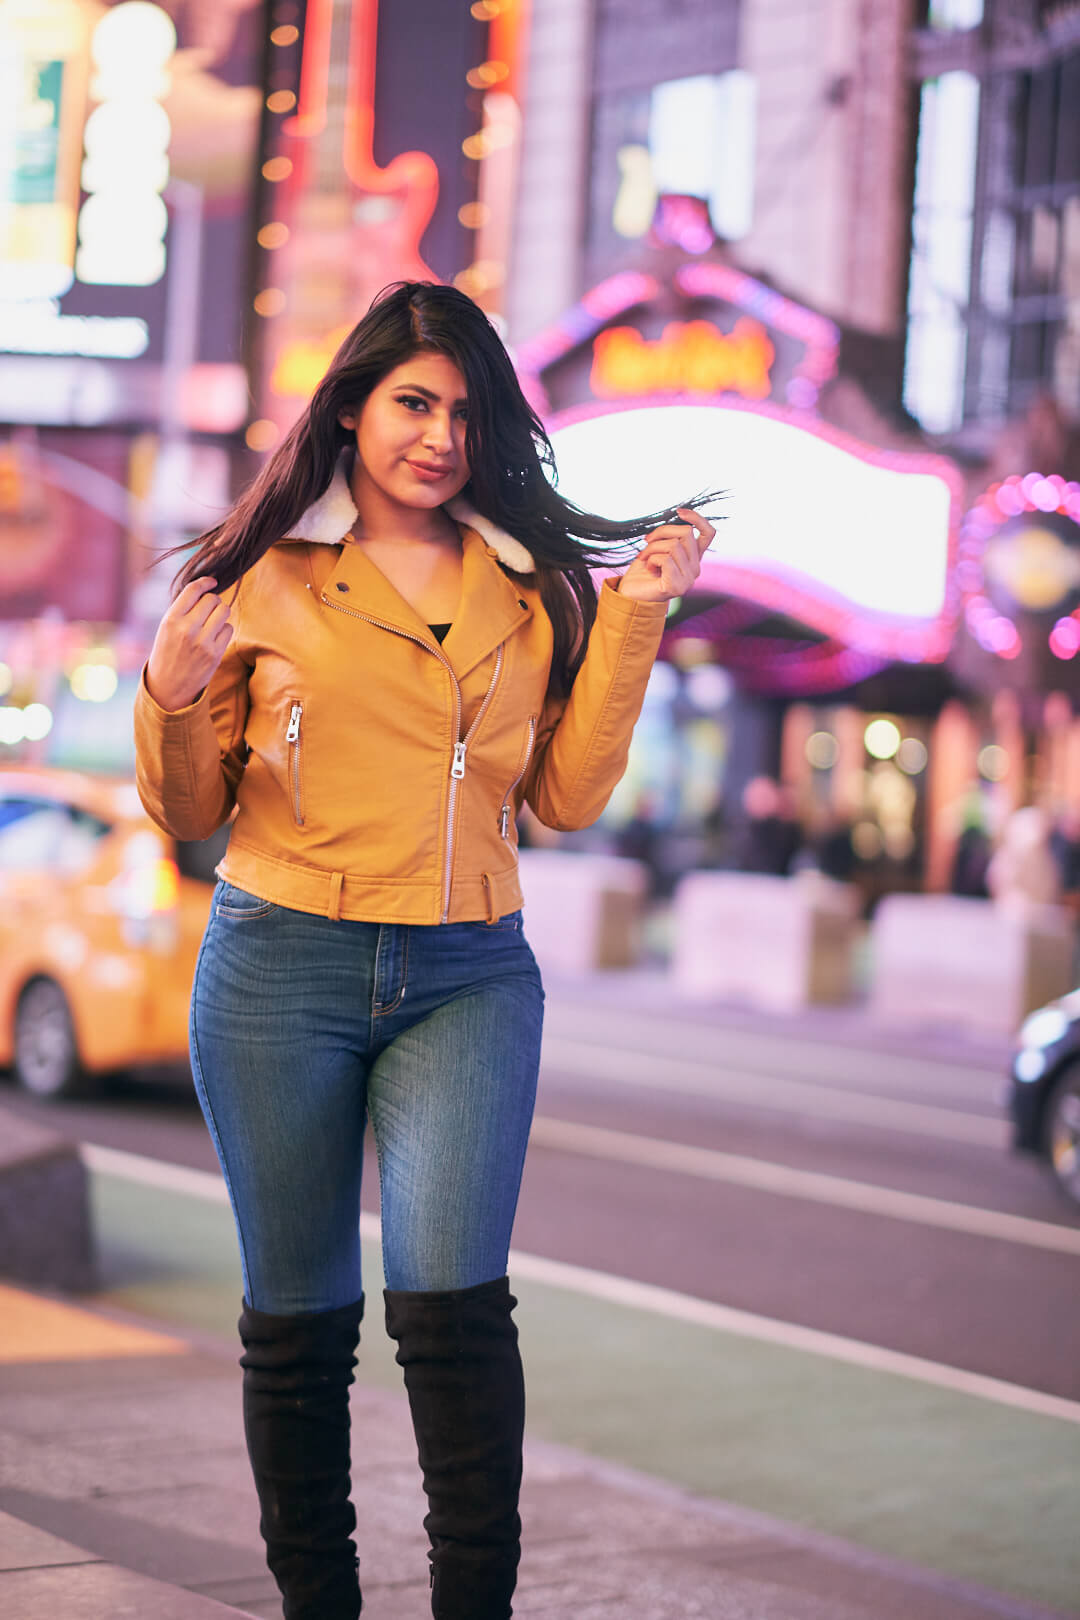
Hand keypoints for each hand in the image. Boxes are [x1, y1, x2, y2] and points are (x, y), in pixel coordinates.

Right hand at [145, 578, 233, 711]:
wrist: (168, 687)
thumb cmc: (168, 652)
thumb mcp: (166, 628)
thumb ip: (184, 609)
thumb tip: (208, 588)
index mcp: (170, 620)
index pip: (193, 590)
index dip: (206, 582)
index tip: (213, 581)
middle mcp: (186, 629)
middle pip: (212, 599)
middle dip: (213, 601)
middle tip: (208, 611)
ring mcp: (202, 642)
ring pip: (224, 611)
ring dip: (221, 613)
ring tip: (212, 622)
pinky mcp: (215, 654)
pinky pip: (229, 629)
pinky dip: (224, 630)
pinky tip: (214, 637)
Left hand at [614, 507, 715, 604]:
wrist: (630, 594)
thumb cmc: (643, 570)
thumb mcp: (659, 547)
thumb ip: (671, 536)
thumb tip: (677, 519)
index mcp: (693, 558)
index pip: (709, 533)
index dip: (697, 518)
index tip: (679, 512)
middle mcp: (695, 568)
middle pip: (686, 533)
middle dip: (662, 532)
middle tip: (647, 542)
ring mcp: (688, 579)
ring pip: (674, 545)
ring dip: (652, 548)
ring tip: (644, 558)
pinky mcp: (677, 587)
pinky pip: (666, 559)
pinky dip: (652, 559)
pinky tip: (648, 568)